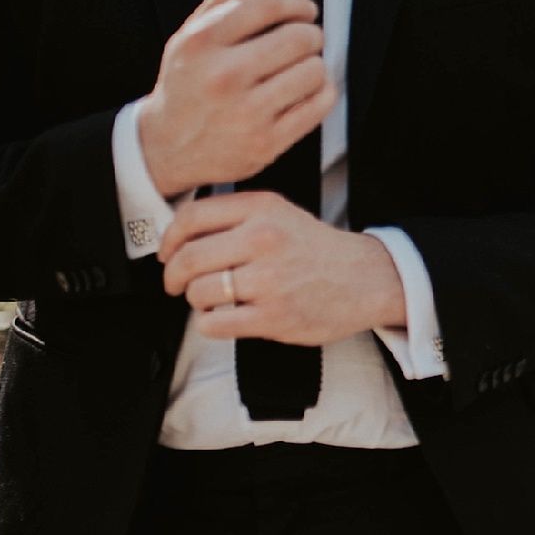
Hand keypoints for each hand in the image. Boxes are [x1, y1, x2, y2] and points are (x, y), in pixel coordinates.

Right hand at [135, 0, 337, 197]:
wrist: (167, 147)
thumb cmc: (187, 83)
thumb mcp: (192, 36)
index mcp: (202, 42)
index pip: (267, 4)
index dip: (297, 2)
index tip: (306, 10)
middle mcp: (223, 75)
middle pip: (298, 38)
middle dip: (310, 35)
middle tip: (305, 41)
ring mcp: (246, 112)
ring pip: (313, 71)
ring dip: (315, 65)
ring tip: (301, 68)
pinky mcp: (266, 142)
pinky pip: (318, 105)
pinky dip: (322, 93)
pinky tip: (307, 90)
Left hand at [159, 191, 404, 343]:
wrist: (367, 279)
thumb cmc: (318, 250)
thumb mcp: (281, 214)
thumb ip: (236, 217)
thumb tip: (181, 235)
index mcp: (262, 210)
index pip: (192, 218)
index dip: (169, 239)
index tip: (167, 253)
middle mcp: (263, 240)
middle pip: (189, 258)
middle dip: (174, 276)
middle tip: (177, 284)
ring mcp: (269, 280)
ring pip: (199, 292)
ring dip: (195, 301)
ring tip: (208, 301)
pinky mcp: (274, 316)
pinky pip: (215, 323)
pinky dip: (209, 324)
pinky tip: (222, 318)